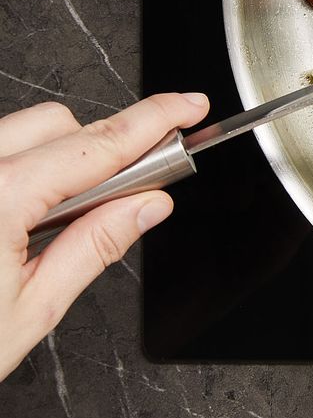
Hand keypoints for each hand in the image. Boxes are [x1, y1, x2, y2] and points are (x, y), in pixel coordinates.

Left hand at [0, 93, 208, 378]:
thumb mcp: (29, 312)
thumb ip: (95, 246)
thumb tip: (148, 205)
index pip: (97, 144)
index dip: (155, 119)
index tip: (189, 105)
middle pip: (58, 125)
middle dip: (97, 149)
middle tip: (121, 197)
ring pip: (18, 135)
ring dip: (50, 164)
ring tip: (42, 230)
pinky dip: (13, 177)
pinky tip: (7, 229)